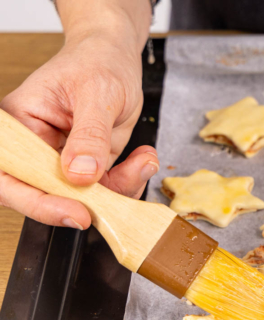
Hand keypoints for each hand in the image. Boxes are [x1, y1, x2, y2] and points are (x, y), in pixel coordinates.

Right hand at [0, 32, 156, 228]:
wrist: (115, 56)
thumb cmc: (97, 62)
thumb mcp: (97, 93)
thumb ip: (89, 135)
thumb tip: (80, 173)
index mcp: (19, 124)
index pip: (13, 177)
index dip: (39, 202)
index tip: (76, 211)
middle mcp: (36, 147)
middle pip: (48, 195)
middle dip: (89, 201)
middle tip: (117, 199)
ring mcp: (64, 160)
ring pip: (85, 197)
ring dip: (120, 188)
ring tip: (142, 161)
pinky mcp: (89, 166)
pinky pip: (107, 188)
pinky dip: (130, 180)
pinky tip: (143, 159)